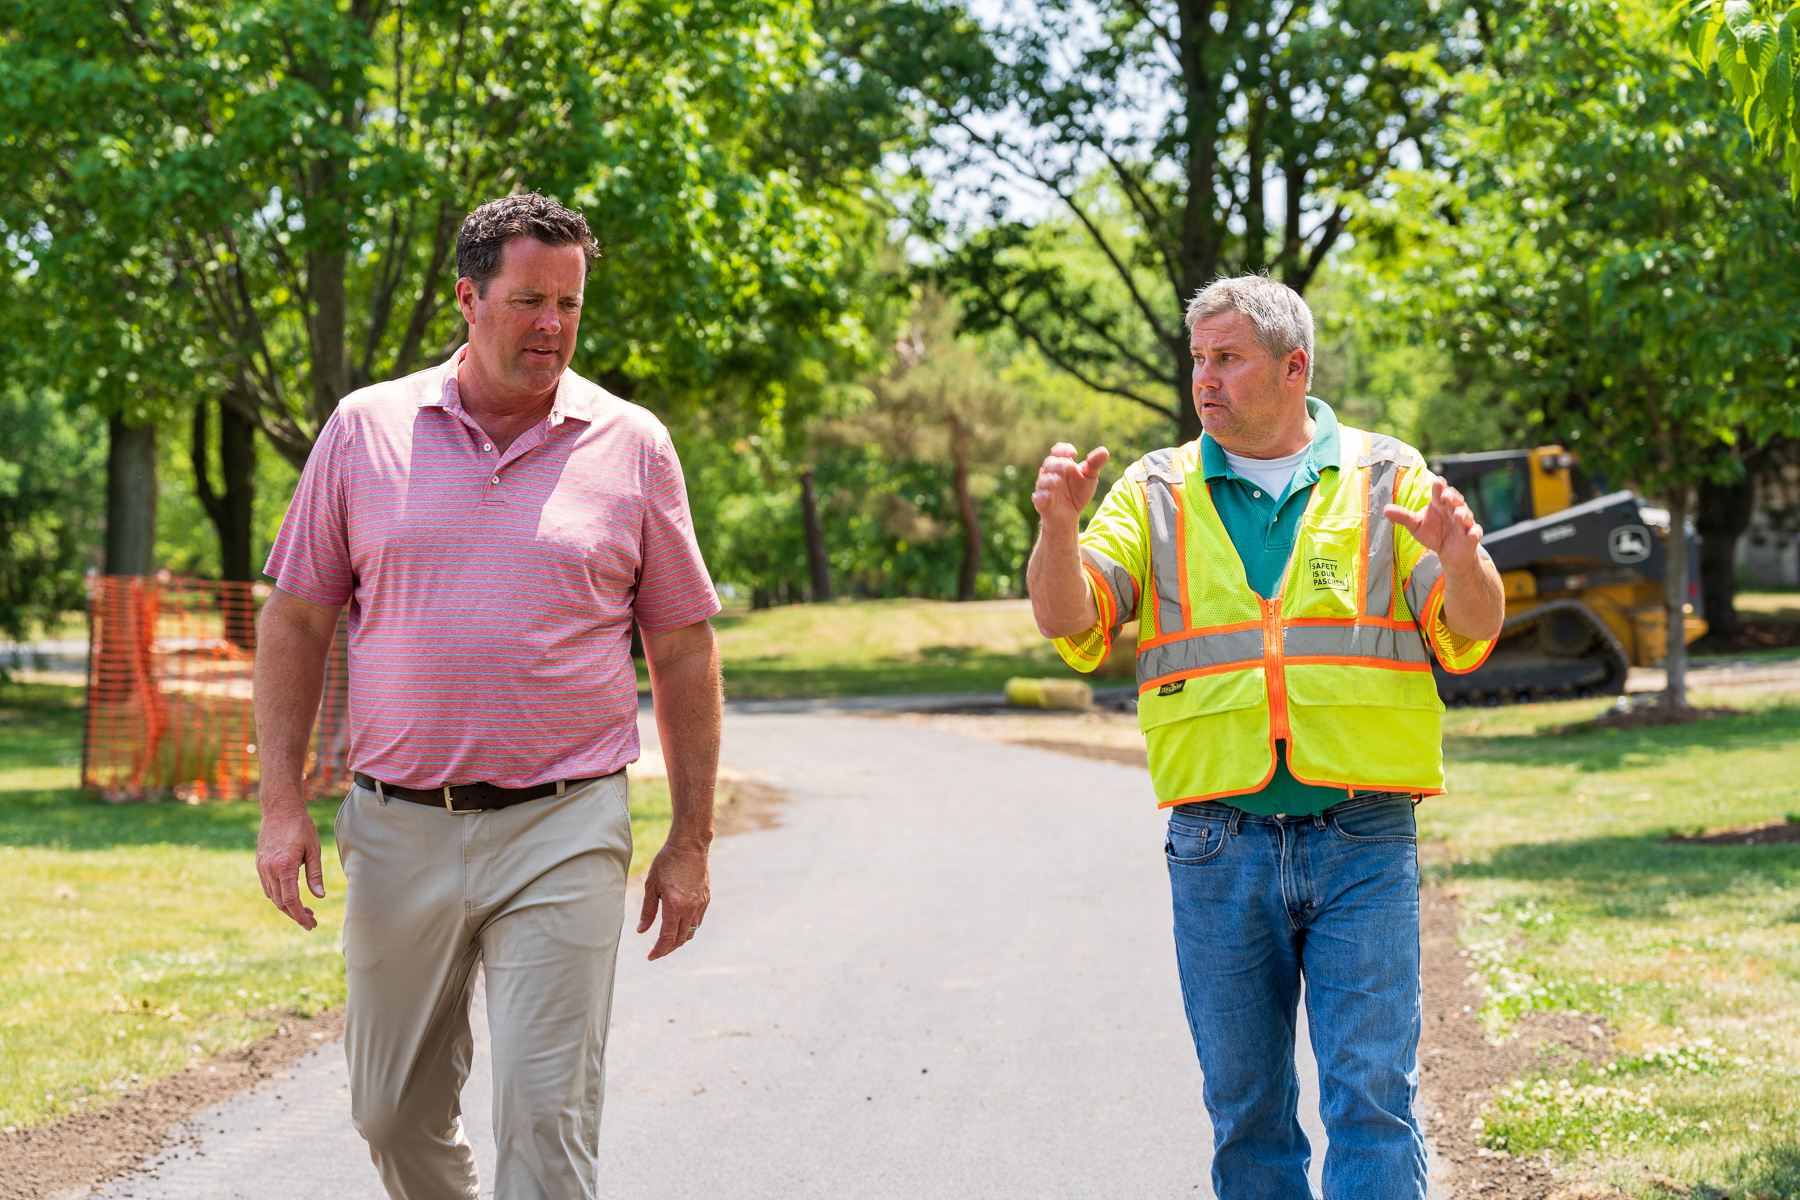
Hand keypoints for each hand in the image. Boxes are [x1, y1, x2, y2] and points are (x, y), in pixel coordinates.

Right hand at [256, 798, 323, 930]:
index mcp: (284, 866)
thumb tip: (319, 897)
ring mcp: (262, 867)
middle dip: (296, 914)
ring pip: (273, 896)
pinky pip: (268, 887)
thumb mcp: (314, 849)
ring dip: (287, 907)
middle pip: (280, 902)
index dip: (300, 915)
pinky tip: (292, 897)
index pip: (290, 900)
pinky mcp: (260, 864)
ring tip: (305, 911)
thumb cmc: (301, 826)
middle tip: (312, 922)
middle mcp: (269, 869)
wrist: (279, 809)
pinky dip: (279, 896)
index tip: (310, 924)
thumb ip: (315, 874)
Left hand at [638, 836, 709, 959]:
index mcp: (674, 905)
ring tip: (666, 941)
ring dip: (678, 940)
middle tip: (656, 951)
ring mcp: (700, 904)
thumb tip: (641, 931)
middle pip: (680, 939)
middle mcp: (690, 908)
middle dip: (667, 949)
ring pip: (690, 932)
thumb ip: (648, 911)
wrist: (690, 846)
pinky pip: (697, 921)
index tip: (650, 956)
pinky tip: (677, 926)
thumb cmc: (667, 862)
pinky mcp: (706, 899)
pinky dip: (687, 928)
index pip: (667, 938)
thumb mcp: (651, 885)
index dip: (658, 951)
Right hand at [1031, 443, 1109, 531]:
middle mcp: (1050, 473)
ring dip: (1051, 478)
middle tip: (1070, 467)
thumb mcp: (1089, 477)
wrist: (1071, 516)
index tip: (1074, 454)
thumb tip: (1105, 451)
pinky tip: (1050, 495)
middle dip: (1059, 463)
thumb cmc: (1078, 493)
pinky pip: (1039, 496)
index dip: (1064, 450)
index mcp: (1061, 463)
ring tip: (1059, 481)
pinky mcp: (1040, 502)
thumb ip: (1095, 464)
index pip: (1058, 450)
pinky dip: (1044, 495)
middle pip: (1049, 462)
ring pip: (1043, 479)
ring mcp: (1043, 487)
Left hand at [1385, 477, 1484, 570]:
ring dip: (1462, 513)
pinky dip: (1475, 532)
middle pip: (1455, 500)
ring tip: (1457, 514)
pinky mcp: (1471, 535)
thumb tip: (1384, 509)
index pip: (1440, 492)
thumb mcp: (1415, 525)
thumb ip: (1403, 517)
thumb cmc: (1433, 533)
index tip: (1438, 482)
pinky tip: (1473, 533)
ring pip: (1466, 514)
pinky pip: (1475, 532)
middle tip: (1445, 496)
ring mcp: (1464, 522)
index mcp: (1440, 504)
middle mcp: (1453, 510)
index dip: (1440, 487)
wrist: (1448, 552)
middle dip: (1451, 497)